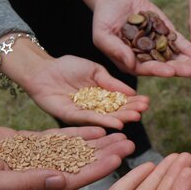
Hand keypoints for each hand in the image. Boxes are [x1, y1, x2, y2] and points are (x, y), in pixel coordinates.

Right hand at [0, 124, 133, 189]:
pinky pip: (58, 139)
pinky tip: (97, 128)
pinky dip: (77, 134)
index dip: (98, 170)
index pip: (73, 181)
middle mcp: (39, 179)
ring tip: (121, 132)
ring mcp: (34, 161)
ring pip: (73, 151)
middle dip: (106, 155)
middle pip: (80, 165)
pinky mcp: (27, 145)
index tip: (120, 159)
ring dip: (98, 143)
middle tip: (131, 143)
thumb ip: (25, 184)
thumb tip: (60, 182)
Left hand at [21, 55, 150, 129]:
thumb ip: (111, 82)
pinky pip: (90, 120)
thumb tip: (131, 92)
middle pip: (116, 111)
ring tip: (135, 117)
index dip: (133, 101)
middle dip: (130, 111)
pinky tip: (117, 123)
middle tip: (143, 111)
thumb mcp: (95, 71)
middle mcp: (95, 107)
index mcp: (102, 96)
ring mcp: (85, 113)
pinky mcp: (72, 117)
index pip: (121, 100)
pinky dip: (104, 121)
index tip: (146, 102)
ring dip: (121, 118)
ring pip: (105, 117)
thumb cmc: (68, 67)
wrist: (43, 69)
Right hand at [92, 0, 190, 76]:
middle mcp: (146, 58)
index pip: (146, 69)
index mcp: (130, 62)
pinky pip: (178, 42)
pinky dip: (187, 48)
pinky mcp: (165, 34)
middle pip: (164, 66)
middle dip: (179, 69)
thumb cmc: (103, 18)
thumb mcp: (102, 34)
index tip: (170, 72)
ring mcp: (157, 46)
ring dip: (187, 62)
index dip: (158, 71)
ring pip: (174, 57)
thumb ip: (115, 49)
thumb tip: (130, 63)